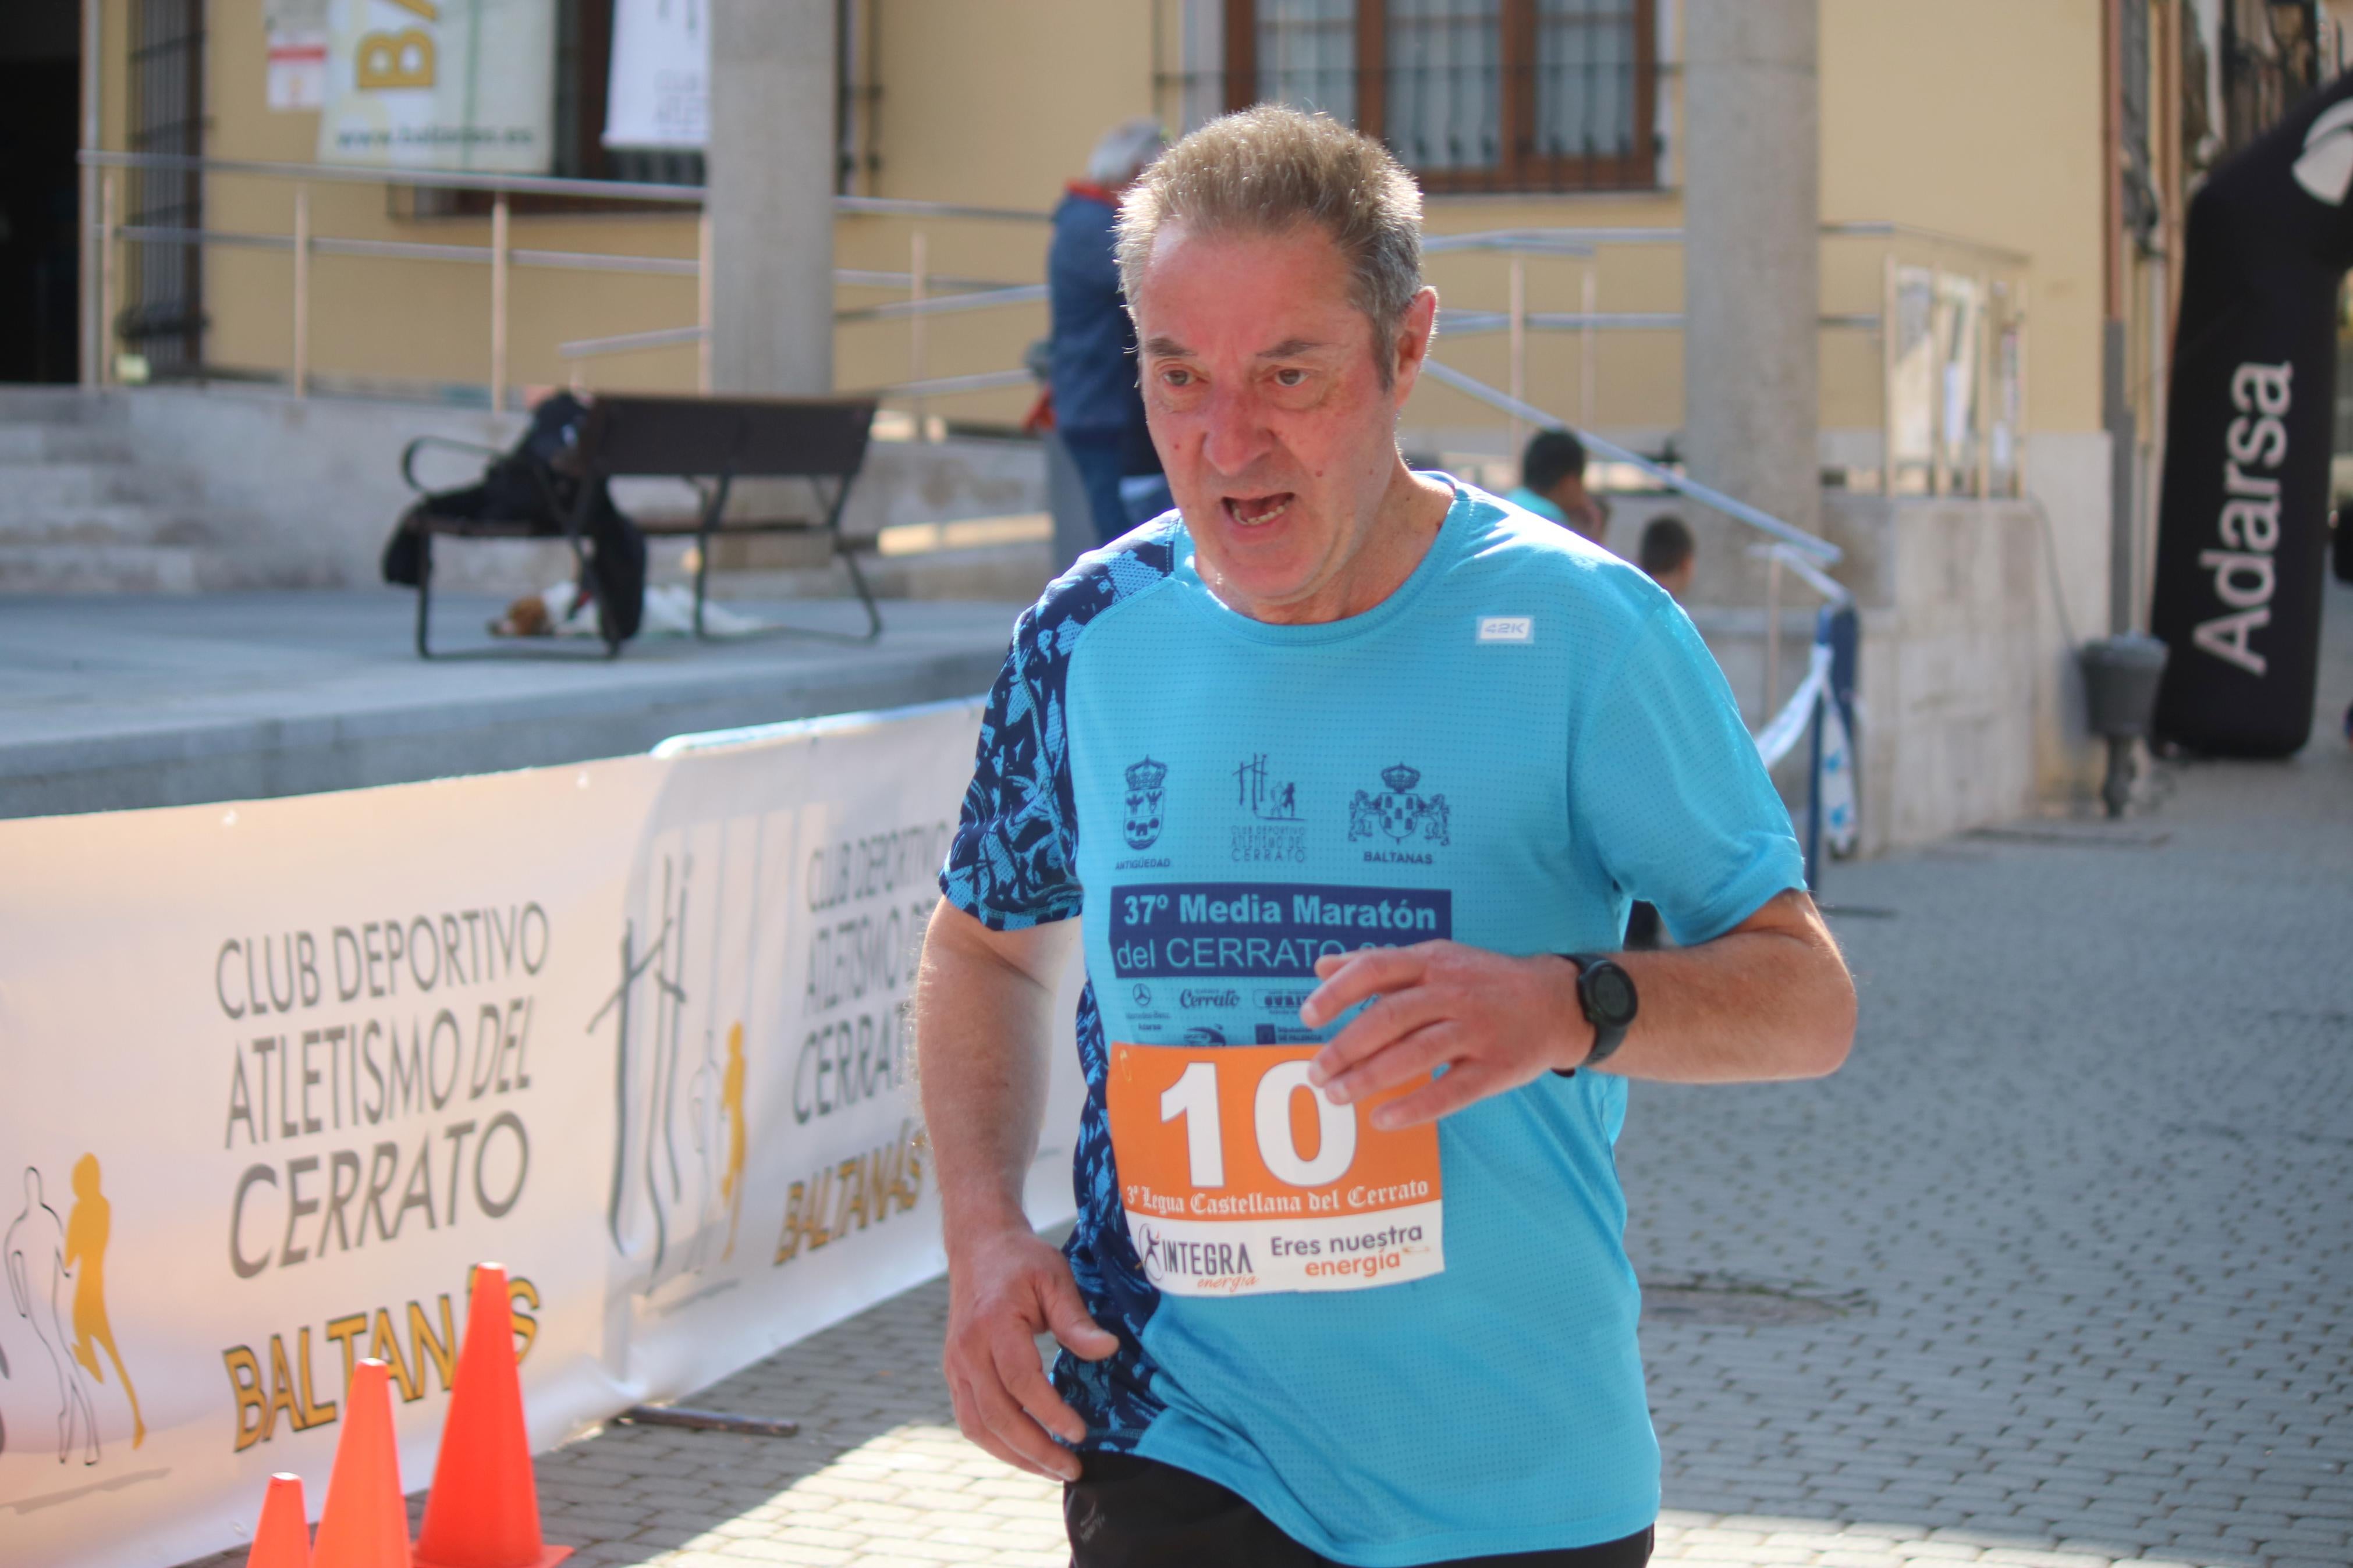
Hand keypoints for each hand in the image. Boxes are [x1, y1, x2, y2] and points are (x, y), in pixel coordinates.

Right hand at [941, 1223, 1117, 1481]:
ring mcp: (955, 1364)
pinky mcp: (953, 1374)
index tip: (1081, 1433)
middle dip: (1036, 1449)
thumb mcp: (1056, 1278)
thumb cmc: (1022, 1261)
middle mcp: (967, 1349)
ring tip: (1052, 1471)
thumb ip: (1077, 1319)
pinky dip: (997, 1444)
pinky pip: (970, 1420)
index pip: (1021, 1380)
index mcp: (993, 1323)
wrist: (978, 1247)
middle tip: (1073, 1468)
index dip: (1050, 1412)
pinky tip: (1026, 1454)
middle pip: (997, 1414)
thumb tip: (1108, 1350)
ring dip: (1015, 1456)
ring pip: (978, 1427)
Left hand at [1300, 942, 1591, 1128]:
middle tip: (1316, 1072)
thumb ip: (1377, 963)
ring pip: (1416, 1054)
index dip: (1338, 992)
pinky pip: (1451, 1091)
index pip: (1376, 969)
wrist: (1557, 1002)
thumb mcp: (1435, 958)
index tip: (1307, 1016)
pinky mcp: (1497, 1068)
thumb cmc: (1482, 981)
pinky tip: (1382, 1119)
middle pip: (1391, 1017)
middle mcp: (1454, 993)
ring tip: (1336, 1096)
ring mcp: (1477, 1031)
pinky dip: (1414, 1107)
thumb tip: (1319, 966)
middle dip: (1346, 1047)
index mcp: (1433, 962)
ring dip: (1370, 1077)